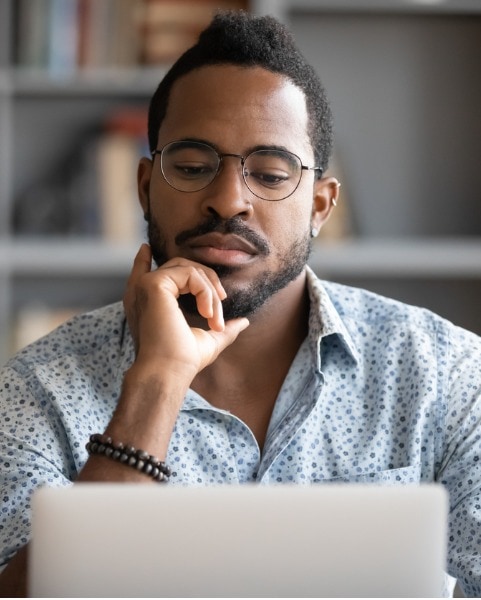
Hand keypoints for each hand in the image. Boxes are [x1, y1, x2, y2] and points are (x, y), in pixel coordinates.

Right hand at [123, 244, 249, 381]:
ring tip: (214, 317)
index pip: (142, 273)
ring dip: (210, 291)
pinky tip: (208, 313)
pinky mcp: (154, 284)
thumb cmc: (183, 361)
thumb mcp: (207, 340)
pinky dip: (205, 291)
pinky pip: (190, 273)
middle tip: (220, 305)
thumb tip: (243, 321)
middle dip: (207, 281)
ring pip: (189, 268)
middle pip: (180, 266)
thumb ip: (223, 328)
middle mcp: (141, 292)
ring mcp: (146, 285)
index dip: (143, 259)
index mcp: (147, 303)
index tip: (146, 249)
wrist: (169, 372)